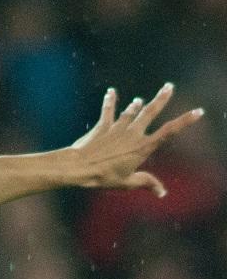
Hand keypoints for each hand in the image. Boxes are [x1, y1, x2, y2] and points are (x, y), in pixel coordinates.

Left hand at [70, 84, 203, 196]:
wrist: (79, 167)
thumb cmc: (103, 177)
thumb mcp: (128, 183)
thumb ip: (146, 183)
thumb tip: (162, 193)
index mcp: (143, 147)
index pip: (169, 131)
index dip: (185, 121)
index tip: (198, 112)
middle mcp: (133, 134)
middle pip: (150, 112)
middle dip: (161, 98)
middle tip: (169, 86)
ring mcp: (117, 128)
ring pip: (131, 111)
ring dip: (136, 105)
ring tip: (140, 100)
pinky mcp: (103, 126)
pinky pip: (108, 111)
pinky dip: (110, 101)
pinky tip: (111, 91)